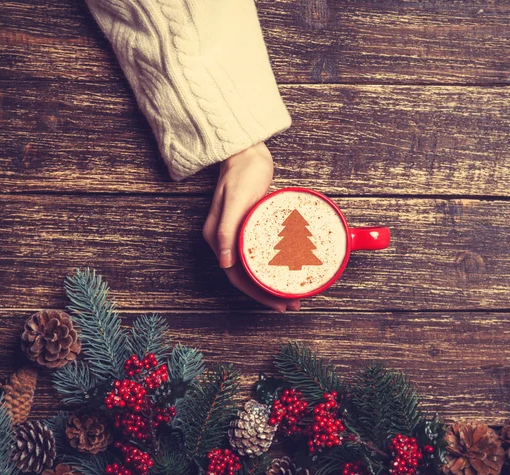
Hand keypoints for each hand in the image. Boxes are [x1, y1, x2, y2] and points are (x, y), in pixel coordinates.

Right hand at [203, 142, 300, 312]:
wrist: (245, 151)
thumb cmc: (241, 171)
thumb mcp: (235, 199)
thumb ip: (225, 230)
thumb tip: (224, 262)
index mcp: (217, 237)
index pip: (236, 276)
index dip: (257, 293)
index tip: (277, 303)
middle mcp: (225, 240)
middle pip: (246, 277)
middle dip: (268, 294)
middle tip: (292, 303)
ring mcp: (237, 234)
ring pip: (254, 268)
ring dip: (271, 284)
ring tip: (292, 294)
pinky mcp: (249, 227)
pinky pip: (260, 255)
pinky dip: (273, 267)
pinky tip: (288, 271)